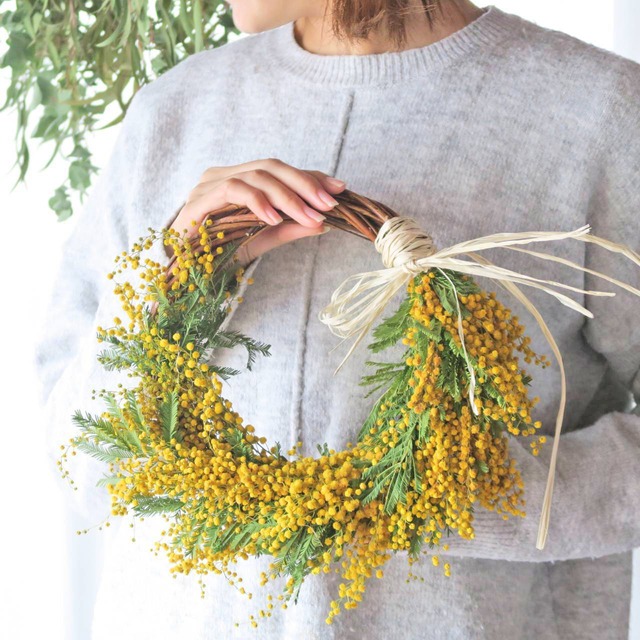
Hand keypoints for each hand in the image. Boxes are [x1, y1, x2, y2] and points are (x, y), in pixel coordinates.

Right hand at [165, 158, 346, 265]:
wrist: (177, 277)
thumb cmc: (215, 258)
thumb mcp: (259, 242)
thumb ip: (287, 231)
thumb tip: (323, 223)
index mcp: (239, 183)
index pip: (280, 171)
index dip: (311, 177)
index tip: (340, 188)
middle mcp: (225, 176)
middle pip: (271, 166)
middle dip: (305, 184)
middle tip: (330, 203)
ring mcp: (209, 184)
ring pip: (257, 175)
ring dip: (288, 196)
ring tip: (309, 215)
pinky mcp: (198, 199)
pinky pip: (233, 189)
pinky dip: (258, 201)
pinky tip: (275, 218)